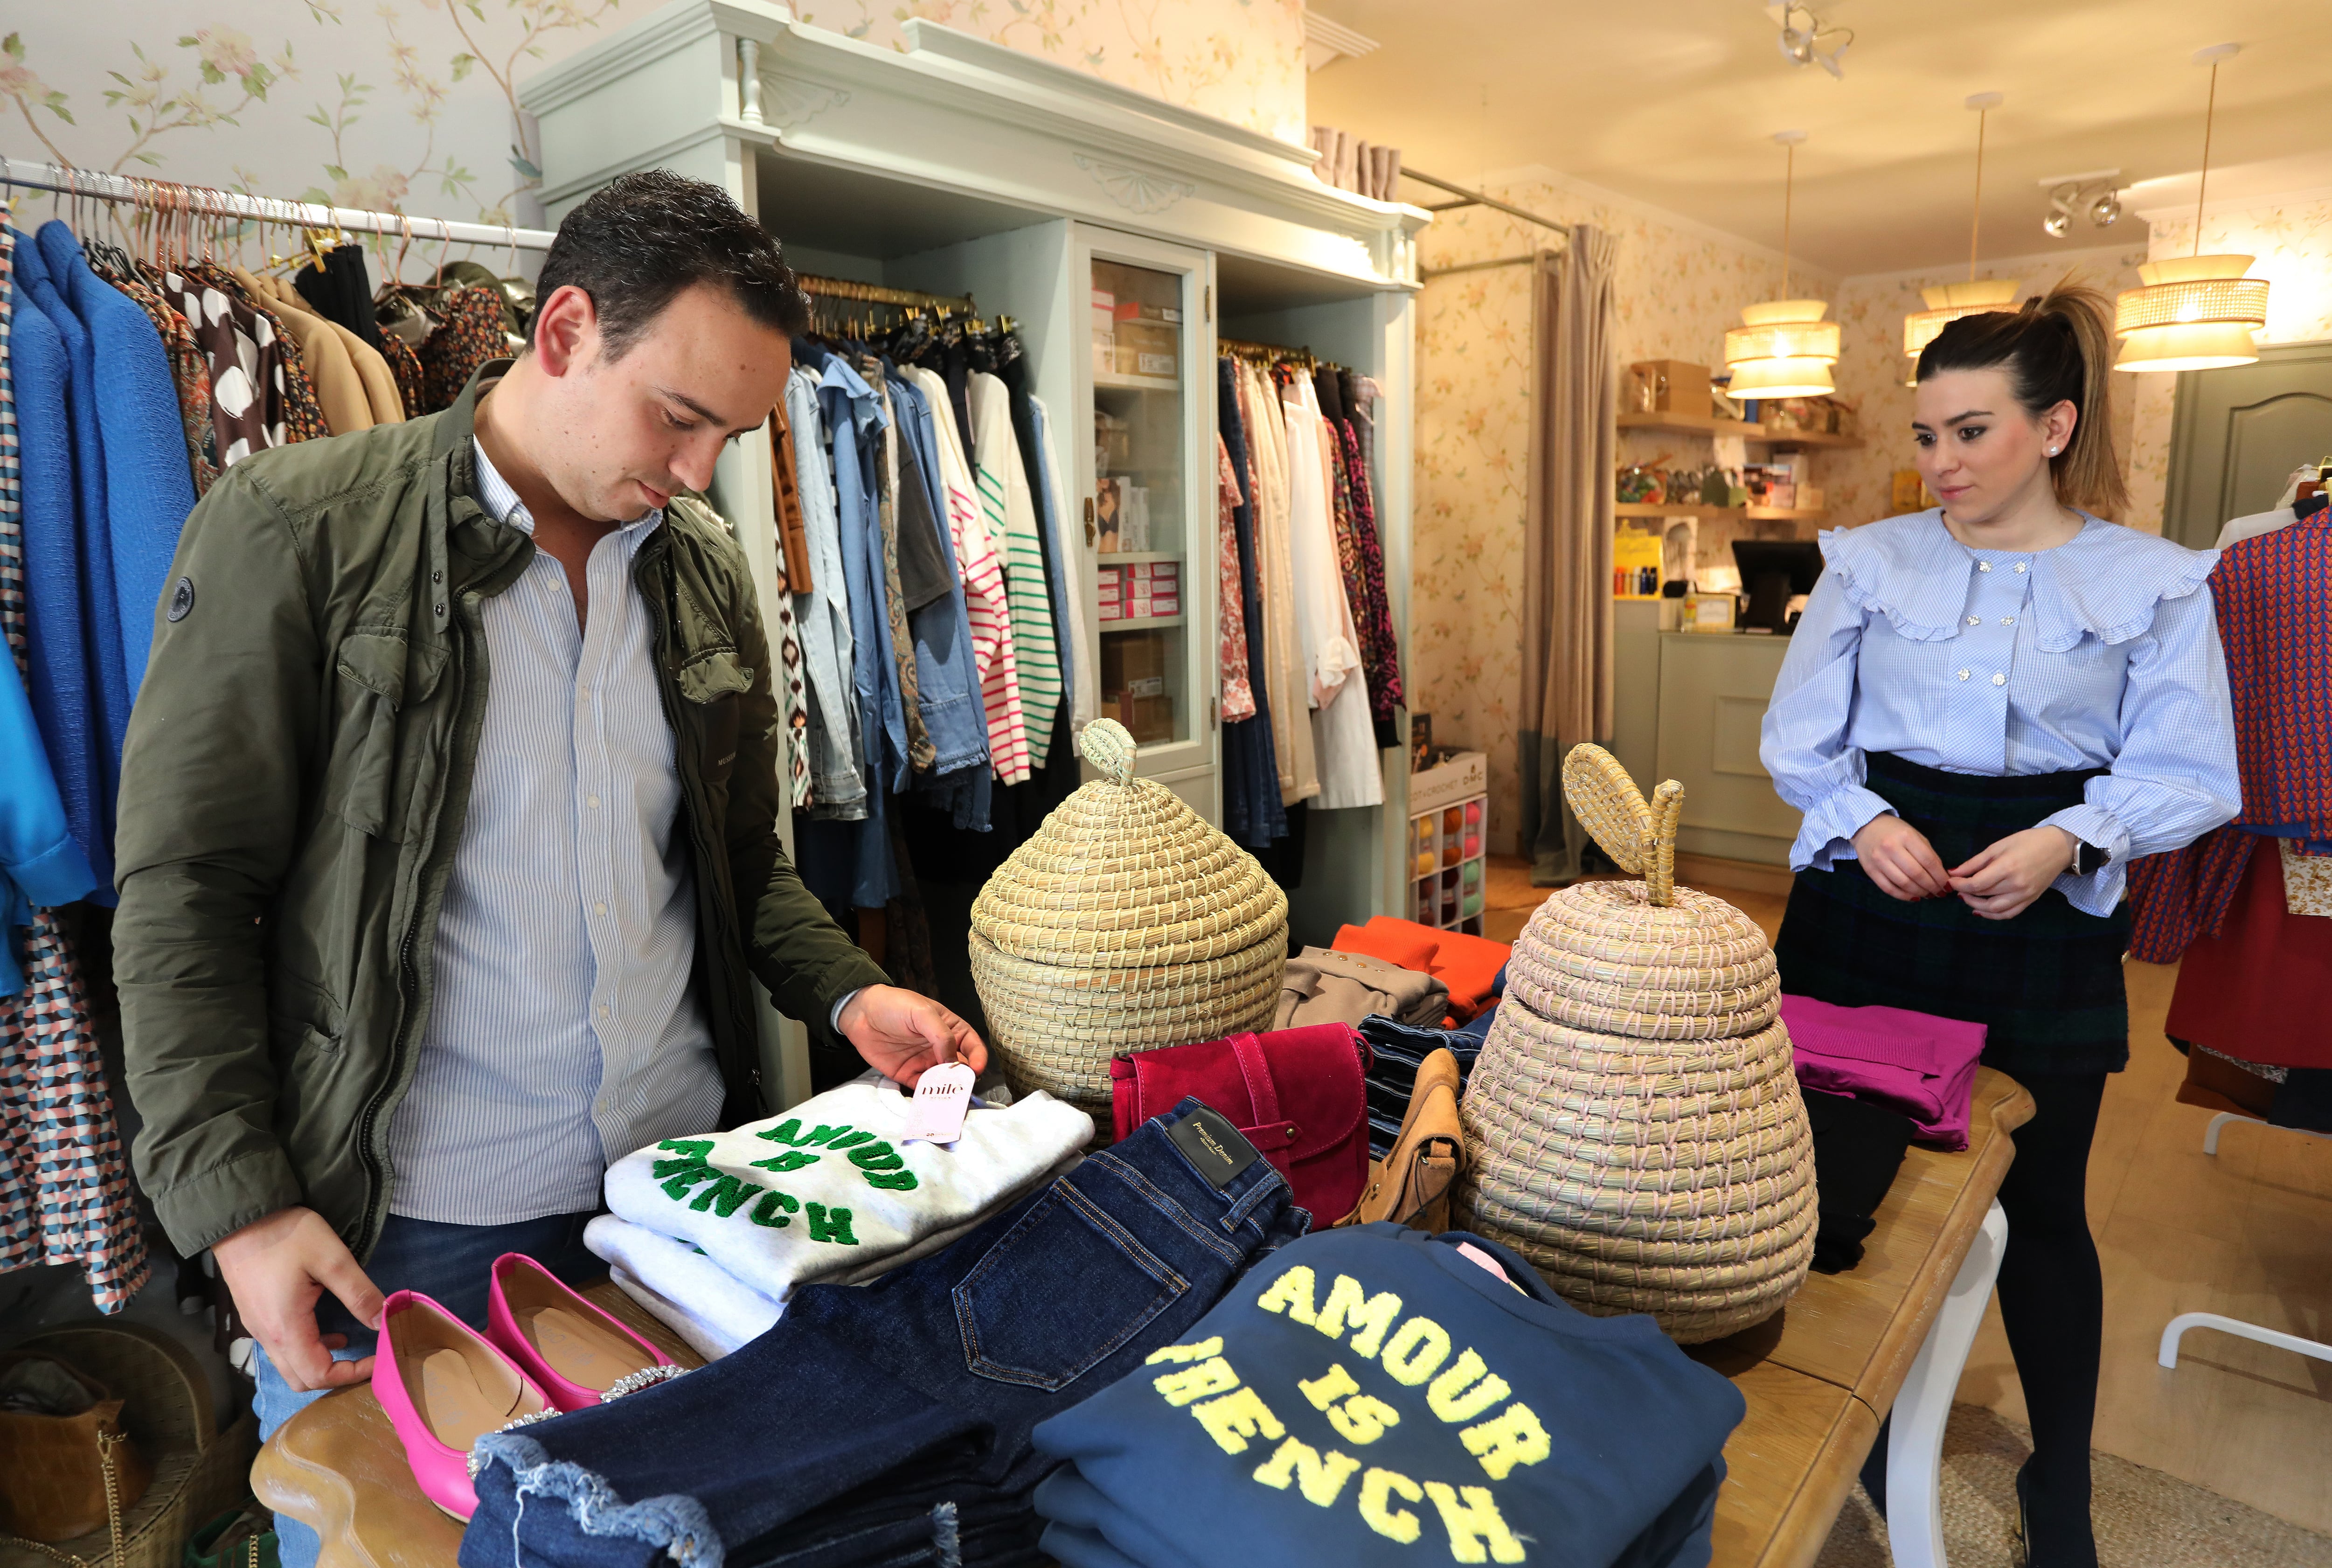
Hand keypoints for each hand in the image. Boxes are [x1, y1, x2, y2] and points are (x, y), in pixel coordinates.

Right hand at [212, 1206, 383, 1392]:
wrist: (240, 1216)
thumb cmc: (285, 1234)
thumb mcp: (332, 1258)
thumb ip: (359, 1293)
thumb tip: (384, 1322)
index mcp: (286, 1328)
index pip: (318, 1375)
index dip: (352, 1374)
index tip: (379, 1358)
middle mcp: (267, 1337)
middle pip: (301, 1379)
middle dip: (337, 1376)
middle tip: (367, 1356)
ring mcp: (258, 1328)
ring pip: (290, 1366)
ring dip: (321, 1362)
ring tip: (351, 1342)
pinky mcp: (256, 1316)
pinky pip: (282, 1348)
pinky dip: (307, 1349)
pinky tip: (326, 1329)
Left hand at [838, 985, 987, 1084]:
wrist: (860, 1013)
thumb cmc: (894, 1005)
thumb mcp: (922, 1013)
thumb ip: (942, 1035)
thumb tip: (953, 1061)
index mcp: (950, 1029)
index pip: (972, 1046)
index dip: (978, 1058)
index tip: (976, 1069)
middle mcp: (940, 1048)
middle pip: (961, 1067)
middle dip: (964, 1078)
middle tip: (962, 1088)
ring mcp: (925, 1062)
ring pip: (944, 1080)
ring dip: (948, 1089)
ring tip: (948, 1097)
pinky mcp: (908, 1074)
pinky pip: (923, 1088)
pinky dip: (929, 1095)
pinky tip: (931, 1098)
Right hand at [1850, 814, 1950, 900]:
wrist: (1866, 827)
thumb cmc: (1895, 831)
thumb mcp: (1915, 835)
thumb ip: (1928, 854)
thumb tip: (1941, 876)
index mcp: (1906, 836)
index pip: (1928, 861)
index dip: (1940, 876)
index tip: (1947, 885)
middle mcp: (1891, 847)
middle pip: (1916, 874)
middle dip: (1931, 887)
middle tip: (1939, 892)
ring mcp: (1878, 860)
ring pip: (1903, 883)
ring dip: (1919, 892)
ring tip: (1928, 895)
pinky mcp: (1870, 870)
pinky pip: (1888, 888)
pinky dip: (1903, 896)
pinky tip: (1913, 897)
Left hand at [1949, 827, 2078, 920]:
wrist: (2058, 847)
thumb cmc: (2027, 842)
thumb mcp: (1998, 846)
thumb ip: (1975, 862)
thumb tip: (1954, 872)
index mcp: (2007, 868)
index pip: (1976, 884)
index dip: (1959, 884)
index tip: (1950, 880)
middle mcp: (2016, 885)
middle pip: (1983, 895)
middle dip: (1965, 892)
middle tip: (1957, 886)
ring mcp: (2025, 895)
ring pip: (1994, 909)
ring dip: (1976, 906)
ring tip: (1966, 897)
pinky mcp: (2031, 900)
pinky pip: (2009, 914)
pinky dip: (1993, 915)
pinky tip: (1981, 910)